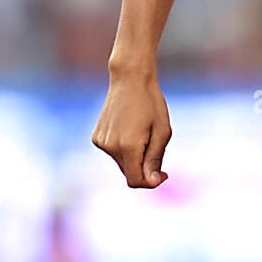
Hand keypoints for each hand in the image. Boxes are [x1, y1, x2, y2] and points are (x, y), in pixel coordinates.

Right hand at [92, 69, 171, 187]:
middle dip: (144, 168)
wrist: (130, 79)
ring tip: (142, 132)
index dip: (151, 182)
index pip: (136, 181)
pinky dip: (124, 148)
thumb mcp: (162, 131)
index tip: (164, 174)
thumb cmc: (151, 103)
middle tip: (156, 145)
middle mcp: (110, 147)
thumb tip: (153, 182)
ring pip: (122, 163)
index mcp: (128, 146)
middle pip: (129, 173)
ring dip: (135, 157)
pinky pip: (114, 152)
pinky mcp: (97, 137)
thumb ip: (155, 159)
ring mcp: (101, 142)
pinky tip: (130, 128)